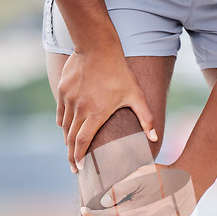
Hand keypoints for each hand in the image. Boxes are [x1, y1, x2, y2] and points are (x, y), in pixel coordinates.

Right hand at [57, 45, 156, 172]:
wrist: (96, 46)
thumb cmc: (119, 72)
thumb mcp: (136, 95)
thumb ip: (146, 118)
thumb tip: (156, 138)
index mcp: (96, 113)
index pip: (82, 142)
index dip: (79, 157)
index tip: (79, 169)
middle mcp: (79, 109)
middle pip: (70, 139)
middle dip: (71, 156)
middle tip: (74, 168)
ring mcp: (68, 99)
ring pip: (64, 127)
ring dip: (67, 141)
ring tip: (71, 152)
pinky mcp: (62, 91)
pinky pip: (60, 113)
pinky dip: (63, 124)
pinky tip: (67, 130)